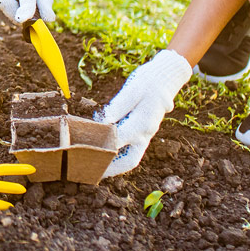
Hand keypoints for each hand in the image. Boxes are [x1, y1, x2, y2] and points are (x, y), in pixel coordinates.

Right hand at [0, 0, 60, 22]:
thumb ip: (46, 1)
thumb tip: (48, 20)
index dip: (24, 10)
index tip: (23, 22)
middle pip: (6, 2)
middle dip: (16, 15)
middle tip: (29, 21)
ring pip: (2, 1)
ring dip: (13, 9)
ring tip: (27, 7)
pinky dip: (11, 2)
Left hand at [96, 50, 192, 176]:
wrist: (166, 78)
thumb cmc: (148, 81)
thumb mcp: (131, 90)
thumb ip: (118, 107)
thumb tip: (103, 122)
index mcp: (142, 123)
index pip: (117, 142)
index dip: (100, 148)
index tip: (84, 152)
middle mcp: (146, 133)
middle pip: (130, 161)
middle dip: (111, 170)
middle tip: (92, 172)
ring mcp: (147, 134)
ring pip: (131, 157)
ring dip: (115, 164)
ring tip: (95, 167)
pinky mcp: (144, 132)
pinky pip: (132, 149)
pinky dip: (119, 154)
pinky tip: (105, 153)